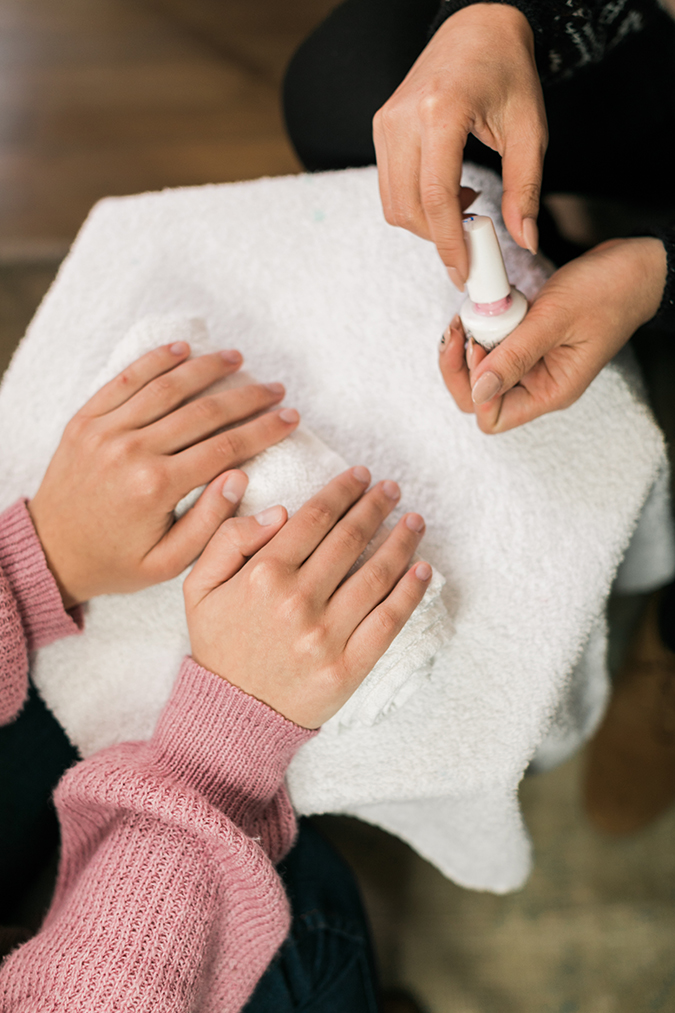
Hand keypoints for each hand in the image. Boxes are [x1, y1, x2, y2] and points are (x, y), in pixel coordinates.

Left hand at [29, 342, 299, 606]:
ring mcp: (105, 430)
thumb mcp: (169, 563)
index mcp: (156, 487)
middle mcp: (131, 451)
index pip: (225, 447)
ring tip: (236, 359)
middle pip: (203, 412)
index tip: (290, 417)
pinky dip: (155, 361)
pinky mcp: (85, 419)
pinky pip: (124, 380)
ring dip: (206, 369)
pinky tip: (183, 349)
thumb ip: (209, 522)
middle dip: (247, 397)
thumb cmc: (116, 561)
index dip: (264, 429)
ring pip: (166, 387)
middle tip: (275, 388)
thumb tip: (240, 477)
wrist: (51, 551)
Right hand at [184, 467, 431, 727]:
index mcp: (263, 575)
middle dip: (376, 506)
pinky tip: (422, 569)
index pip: (315, 518)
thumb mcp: (198, 587)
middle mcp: (298, 601)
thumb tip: (278, 512)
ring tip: (415, 520)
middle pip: (349, 539)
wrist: (232, 715)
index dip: (342, 491)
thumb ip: (228, 540)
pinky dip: (410, 592)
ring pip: (376, 575)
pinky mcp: (348, 667)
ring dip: (401, 541)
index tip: (361, 475)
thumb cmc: (219, 645)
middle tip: (392, 489)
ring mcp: (326, 635)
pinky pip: (388, 621)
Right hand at [373, 3, 546, 286]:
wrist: (478, 29)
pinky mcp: (382, 128)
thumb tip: (524, 241)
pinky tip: (448, 191)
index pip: (435, 197)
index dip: (449, 243)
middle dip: (439, 238)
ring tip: (466, 206)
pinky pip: (390, 187)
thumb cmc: (508, 73)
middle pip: (408, 208)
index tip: (464, 272)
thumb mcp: (529, 131)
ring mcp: (386, 123)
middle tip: (474, 242)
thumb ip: (525, 190)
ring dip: (427, 223)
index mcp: (440, 112)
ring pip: (394, 204)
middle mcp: (404, 117)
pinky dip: (416, 204)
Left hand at [439, 237, 667, 431]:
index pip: (494, 418)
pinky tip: (490, 305)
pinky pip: (492, 346)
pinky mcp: (526, 343)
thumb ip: (515, 355)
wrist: (632, 267)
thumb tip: (479, 390)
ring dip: (468, 343)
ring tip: (474, 312)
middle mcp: (538, 384)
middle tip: (461, 327)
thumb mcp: (555, 319)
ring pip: (480, 371)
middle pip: (478, 398)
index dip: (475, 388)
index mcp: (550, 391)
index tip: (475, 346)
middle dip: (460, 366)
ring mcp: (531, 364)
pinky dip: (482, 327)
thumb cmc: (608, 291)